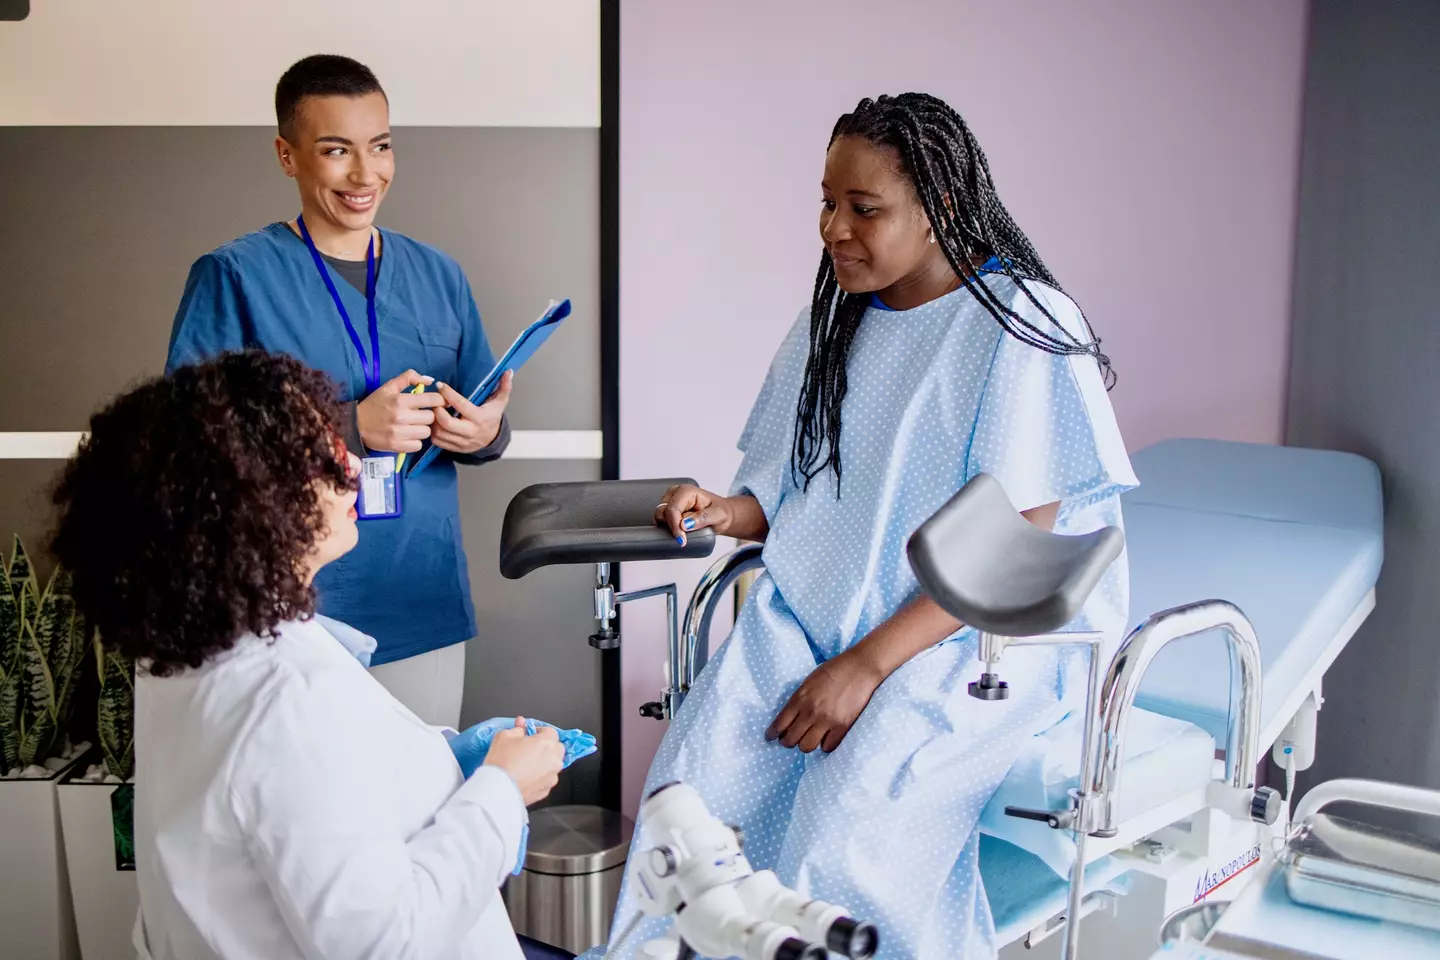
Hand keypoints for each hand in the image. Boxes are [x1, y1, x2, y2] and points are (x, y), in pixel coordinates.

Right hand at [356, 369, 445, 452]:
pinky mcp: (397, 446)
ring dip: (422, 429)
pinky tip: (408, 435)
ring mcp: (399, 433)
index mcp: (400, 400)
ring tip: (413, 425)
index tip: (437, 403)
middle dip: (428, 415)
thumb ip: (409, 378)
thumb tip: (430, 380)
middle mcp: (400, 417)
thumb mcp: (388, 387)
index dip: (439, 401)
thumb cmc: (374, 404)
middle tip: (420, 415)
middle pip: (431, 418)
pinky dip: (415, 441)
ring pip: (426, 432)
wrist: (355, 425)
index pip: (432, 400)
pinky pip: (418, 445)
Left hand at [431, 372, 512, 453]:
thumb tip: (508, 372)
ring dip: (433, 421)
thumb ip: (504, 387)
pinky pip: (438, 442)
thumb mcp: (499, 402)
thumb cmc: (492, 417)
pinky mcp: (455, 448)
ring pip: (439, 433)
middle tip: (435, 402)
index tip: (441, 385)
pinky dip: (433, 432)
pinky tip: (435, 422)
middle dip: (437, 410)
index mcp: (479, 418)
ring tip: (434, 411)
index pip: (460, 405)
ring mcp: (462, 442)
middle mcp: (470, 432)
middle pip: (446, 423)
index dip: (448, 394)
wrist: (492, 440)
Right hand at [484, 717, 564, 804]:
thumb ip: (517, 729)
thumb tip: (521, 726)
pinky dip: (539, 778)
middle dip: (547, 747)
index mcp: (546, 743)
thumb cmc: (501, 762)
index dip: (539, 732)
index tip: (530, 735)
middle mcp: (554, 760)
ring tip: (527, 765)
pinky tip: (526, 778)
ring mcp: (552, 777)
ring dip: (544, 763)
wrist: (496, 789)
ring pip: (553, 766)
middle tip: (531, 749)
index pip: (551, 732)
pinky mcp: (546, 791)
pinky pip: (546, 780)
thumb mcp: (504, 736)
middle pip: (557, 749)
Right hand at [655, 483, 734, 545]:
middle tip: (683, 539)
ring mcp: (670, 502)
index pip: (673, 509)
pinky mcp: (668, 511)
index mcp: (686, 491)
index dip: (674, 525)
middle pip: (662, 512)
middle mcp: (675, 494)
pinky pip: (661, 521)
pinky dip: (668, 529)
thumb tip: (685, 524)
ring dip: (669, 528)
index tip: (681, 539)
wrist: (721, 515)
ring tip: (684, 535)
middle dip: (671, 527)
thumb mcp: (718, 515)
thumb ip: (703, 518)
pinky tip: (678, 534)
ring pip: (659, 517)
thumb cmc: (720, 512)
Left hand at [766, 651, 884, 752]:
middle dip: (787, 741)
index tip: (770, 737)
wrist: (859, 668)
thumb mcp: (808, 681)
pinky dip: (824, 745)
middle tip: (789, 739)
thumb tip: (790, 717)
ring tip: (808, 739)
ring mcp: (827, 720)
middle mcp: (811, 712)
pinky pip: (827, 747)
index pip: (779, 724)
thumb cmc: (834, 670)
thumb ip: (798, 699)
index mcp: (800, 698)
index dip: (772, 734)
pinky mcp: (843, 726)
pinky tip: (825, 738)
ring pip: (807, 747)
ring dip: (805, 744)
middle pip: (790, 740)